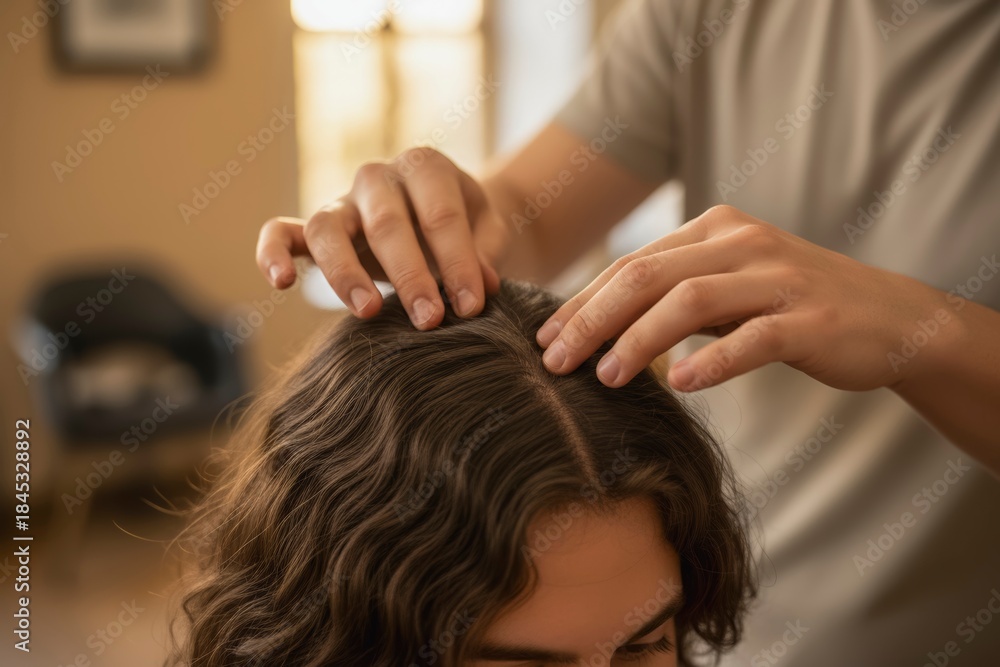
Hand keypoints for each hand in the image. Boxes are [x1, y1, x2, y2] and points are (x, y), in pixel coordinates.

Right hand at [255, 147, 504, 328]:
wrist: (442, 217)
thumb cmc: (468, 227)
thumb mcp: (489, 231)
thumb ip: (486, 253)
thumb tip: (482, 285)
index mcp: (426, 168)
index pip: (440, 214)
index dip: (458, 261)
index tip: (471, 306)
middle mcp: (378, 178)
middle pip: (386, 224)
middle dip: (410, 275)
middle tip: (429, 320)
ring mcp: (342, 202)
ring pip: (328, 228)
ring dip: (346, 273)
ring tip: (369, 312)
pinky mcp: (313, 229)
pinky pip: (280, 233)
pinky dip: (272, 253)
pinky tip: (281, 283)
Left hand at [535, 205, 955, 392]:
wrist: (889, 318)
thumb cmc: (790, 306)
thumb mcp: (728, 288)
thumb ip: (674, 295)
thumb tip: (598, 326)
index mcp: (713, 231)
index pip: (631, 264)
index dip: (582, 302)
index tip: (544, 339)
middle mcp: (740, 243)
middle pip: (646, 276)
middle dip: (591, 319)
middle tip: (555, 362)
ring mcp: (778, 278)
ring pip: (689, 301)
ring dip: (638, 340)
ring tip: (606, 376)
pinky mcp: (810, 318)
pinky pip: (753, 337)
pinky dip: (714, 360)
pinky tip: (682, 383)